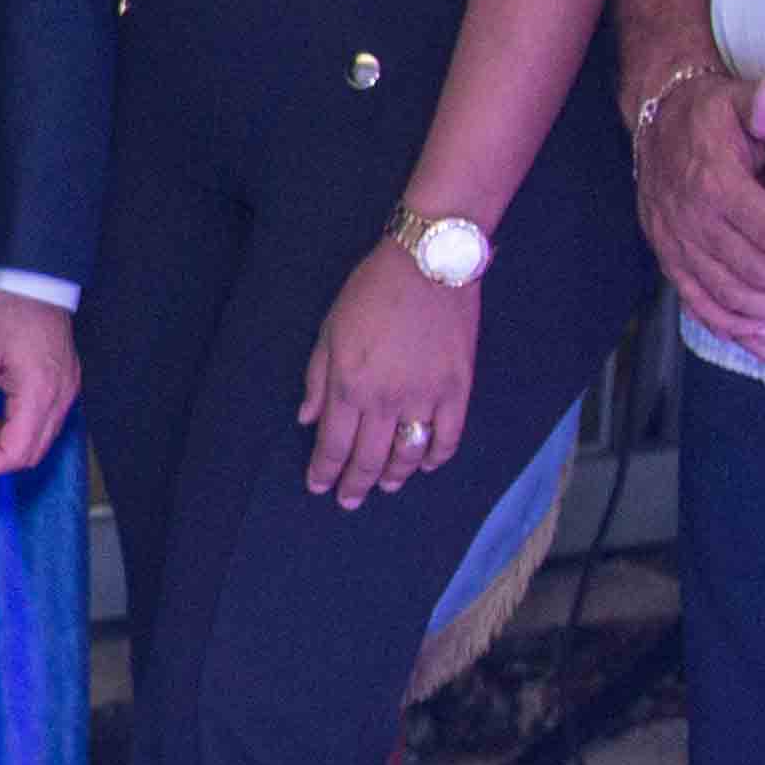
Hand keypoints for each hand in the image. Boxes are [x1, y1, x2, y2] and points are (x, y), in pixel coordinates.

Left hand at [0, 287, 75, 478]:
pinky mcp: (64, 383)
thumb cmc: (5, 309)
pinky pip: (42, 420)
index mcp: (40, 393)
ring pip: (36, 439)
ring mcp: (66, 391)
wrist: (35, 278)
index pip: (14, 453)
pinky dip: (14, 426)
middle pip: (28, 453)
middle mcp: (61, 398)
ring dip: (1, 442)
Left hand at [299, 244, 479, 508]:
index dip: (324, 471)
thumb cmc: (371, 291)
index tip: (318, 486)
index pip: (333, 444)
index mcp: (349, 385)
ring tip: (384, 486)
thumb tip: (306, 420)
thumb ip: (317, 380)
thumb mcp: (329, 330)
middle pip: (368, 458)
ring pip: (407, 454)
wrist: (428, 264)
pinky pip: (448, 437)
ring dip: (393, 476)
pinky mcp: (458, 389)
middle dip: (354, 484)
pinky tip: (425, 465)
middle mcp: (386, 399)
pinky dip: (436, 457)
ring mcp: (425, 397)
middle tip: (348, 500)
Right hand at [642, 68, 764, 350]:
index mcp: (712, 185)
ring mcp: (676, 248)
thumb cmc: (708, 112)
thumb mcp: (738, 96)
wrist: (658, 117)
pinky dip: (737, 329)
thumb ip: (764, 102)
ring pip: (732, 298)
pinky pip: (701, 308)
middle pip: (756, 272)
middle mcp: (690, 223)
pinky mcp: (670, 261)